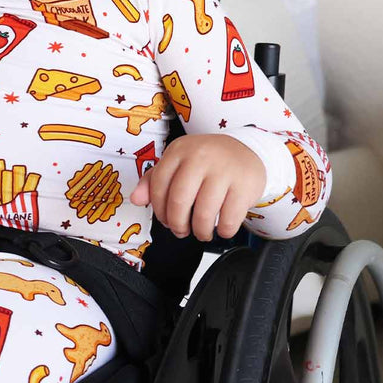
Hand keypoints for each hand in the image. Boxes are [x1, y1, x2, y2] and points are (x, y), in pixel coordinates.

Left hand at [129, 134, 266, 241]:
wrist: (247, 151)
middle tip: (181, 230)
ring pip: (204, 213)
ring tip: (201, 232)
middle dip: (177, 224)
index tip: (164, 219)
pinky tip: (222, 228)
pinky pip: (229, 218)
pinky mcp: (244, 185)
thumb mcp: (178, 162)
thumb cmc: (207, 162)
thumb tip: (135, 199)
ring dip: (200, 231)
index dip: (159, 209)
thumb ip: (153, 180)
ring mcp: (224, 170)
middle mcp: (200, 157)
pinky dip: (224, 231)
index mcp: (179, 150)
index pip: (158, 185)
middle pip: (179, 201)